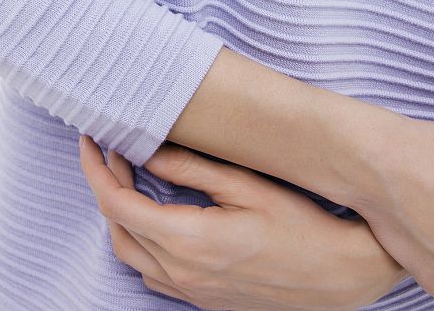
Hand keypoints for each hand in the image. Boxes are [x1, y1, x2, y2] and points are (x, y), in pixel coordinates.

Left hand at [79, 135, 407, 310]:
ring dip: (122, 214)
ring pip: (132, 254)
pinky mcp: (204, 300)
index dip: (97, 168)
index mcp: (187, 241)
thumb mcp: (245, 184)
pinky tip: (159, 214)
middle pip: (117, 229)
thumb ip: (191, 168)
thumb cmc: (302, 224)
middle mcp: (181, 274)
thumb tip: (148, 149)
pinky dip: (142, 239)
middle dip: (107, 185)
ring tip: (132, 175)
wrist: (342, 275)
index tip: (91, 139)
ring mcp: (192, 293)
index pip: (117, 203)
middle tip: (114, 149)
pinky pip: (153, 272)